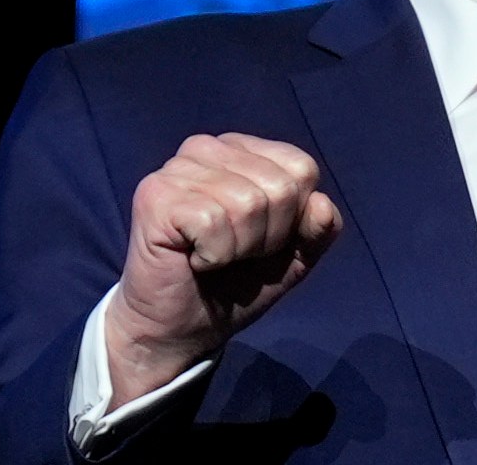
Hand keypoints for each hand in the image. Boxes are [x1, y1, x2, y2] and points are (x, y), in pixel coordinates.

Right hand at [103, 133, 343, 403]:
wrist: (179, 328)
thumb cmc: (232, 284)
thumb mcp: (293, 256)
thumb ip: (318, 229)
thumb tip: (321, 203)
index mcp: (241, 150)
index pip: (302, 168)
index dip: (293, 218)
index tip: (261, 240)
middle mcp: (207, 148)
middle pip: (280, 186)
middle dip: (268, 237)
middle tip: (234, 254)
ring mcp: (177, 169)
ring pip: (248, 204)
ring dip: (239, 248)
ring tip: (213, 257)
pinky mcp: (156, 196)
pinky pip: (214, 222)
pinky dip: (214, 255)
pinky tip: (193, 259)